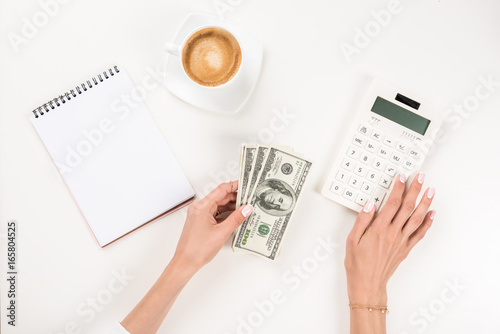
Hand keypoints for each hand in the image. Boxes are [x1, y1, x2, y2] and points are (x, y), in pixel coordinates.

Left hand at [172, 181, 253, 272]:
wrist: (185, 262)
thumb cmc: (197, 250)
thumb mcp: (221, 233)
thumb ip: (236, 219)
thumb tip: (247, 208)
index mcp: (202, 206)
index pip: (221, 189)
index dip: (235, 186)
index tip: (246, 185)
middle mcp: (199, 208)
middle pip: (220, 196)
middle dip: (236, 197)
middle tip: (250, 198)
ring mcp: (199, 214)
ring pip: (218, 205)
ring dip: (231, 206)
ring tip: (245, 207)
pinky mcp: (200, 221)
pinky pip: (215, 212)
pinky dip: (225, 213)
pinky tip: (235, 216)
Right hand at [344, 173, 435, 304]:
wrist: (367, 284)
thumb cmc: (357, 264)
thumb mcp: (351, 240)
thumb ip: (362, 220)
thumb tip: (370, 204)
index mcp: (379, 229)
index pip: (391, 203)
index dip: (398, 188)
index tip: (402, 177)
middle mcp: (393, 233)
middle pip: (407, 207)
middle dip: (415, 190)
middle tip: (421, 177)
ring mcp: (401, 241)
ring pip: (416, 218)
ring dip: (425, 203)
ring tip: (430, 190)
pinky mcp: (405, 249)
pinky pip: (419, 233)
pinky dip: (427, 223)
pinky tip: (432, 214)